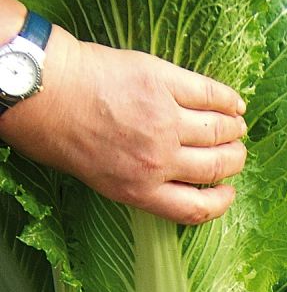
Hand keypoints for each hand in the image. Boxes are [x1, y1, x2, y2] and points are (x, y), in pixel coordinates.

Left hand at [0, 24, 247, 224]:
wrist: (45, 91)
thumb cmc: (64, 137)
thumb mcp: (103, 181)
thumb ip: (143, 186)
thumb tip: (179, 182)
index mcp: (142, 189)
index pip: (198, 208)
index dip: (220, 202)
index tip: (228, 193)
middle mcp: (158, 160)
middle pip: (215, 167)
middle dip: (233, 161)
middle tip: (236, 154)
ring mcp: (163, 120)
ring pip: (218, 130)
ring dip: (234, 131)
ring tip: (236, 128)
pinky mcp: (162, 83)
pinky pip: (208, 93)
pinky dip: (228, 99)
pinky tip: (236, 103)